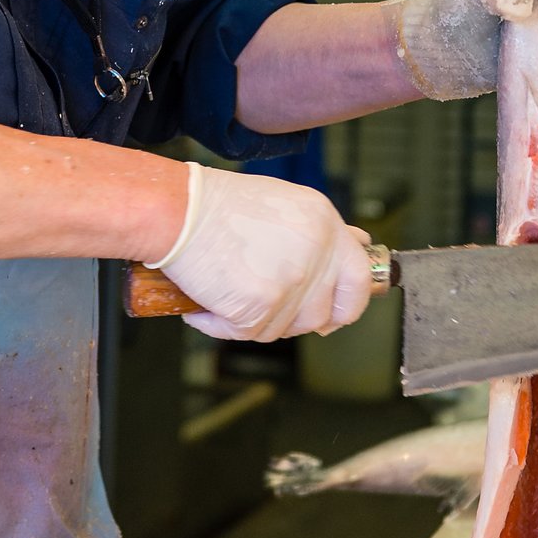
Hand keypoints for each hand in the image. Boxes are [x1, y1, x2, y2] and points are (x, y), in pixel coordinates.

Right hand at [147, 164, 371, 341]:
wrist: (178, 209)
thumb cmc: (218, 205)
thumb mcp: (285, 204)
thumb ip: (321, 231)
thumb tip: (358, 244)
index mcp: (325, 224)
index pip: (360, 278)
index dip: (348, 304)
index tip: (334, 313)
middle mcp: (316, 251)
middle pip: (323, 314)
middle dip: (296, 320)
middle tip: (269, 309)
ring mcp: (292, 280)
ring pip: (284, 329)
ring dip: (256, 320)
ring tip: (229, 292)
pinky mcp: (261, 304)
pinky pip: (248, 334)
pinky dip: (222, 325)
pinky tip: (206, 303)